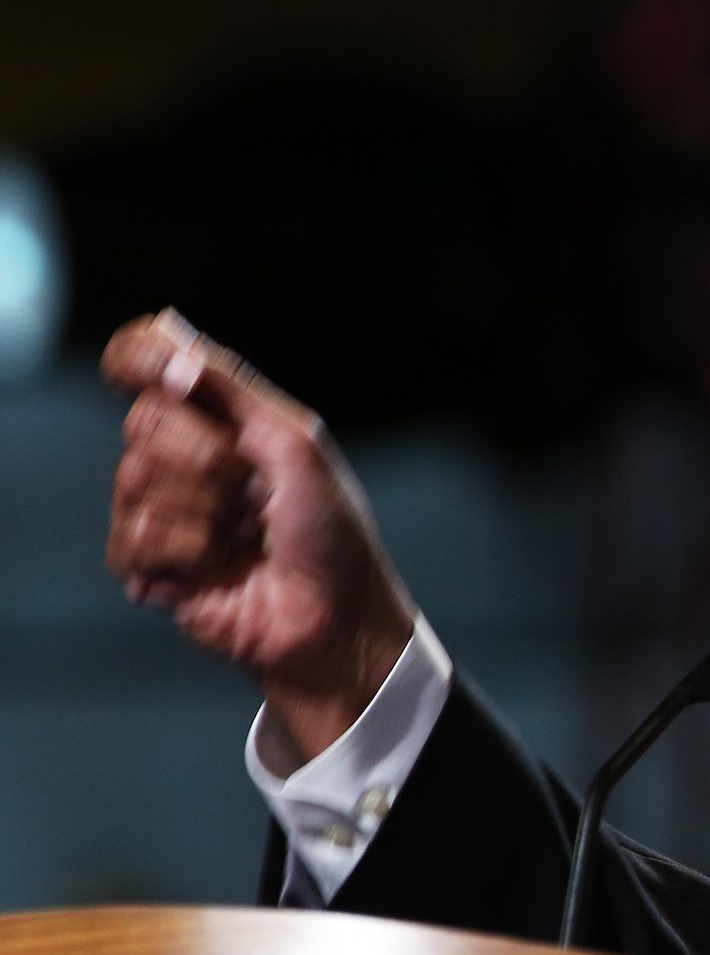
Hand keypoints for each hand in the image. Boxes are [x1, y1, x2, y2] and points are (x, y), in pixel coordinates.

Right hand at [102, 309, 415, 766]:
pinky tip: (215, 569)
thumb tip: (172, 338)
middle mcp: (185, 456)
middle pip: (145, 421)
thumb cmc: (329, 532)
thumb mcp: (296, 443)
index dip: (143, 358)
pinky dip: (183, 554)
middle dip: (205, 457)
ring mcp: (163, 509)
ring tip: (241, 537)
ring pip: (134, 478)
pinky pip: (131, 540)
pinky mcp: (149, 565)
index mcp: (224, 418)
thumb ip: (234, 387)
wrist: (333, 616)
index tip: (164, 371)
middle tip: (250, 492)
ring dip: (201, 512)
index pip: (152, 363)